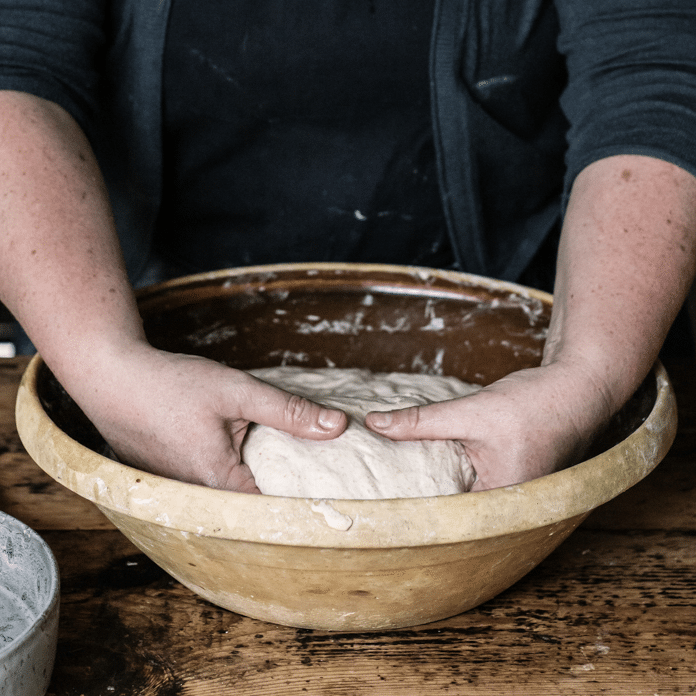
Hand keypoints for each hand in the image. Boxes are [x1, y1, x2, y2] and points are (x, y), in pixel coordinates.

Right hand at [73, 344, 347, 492]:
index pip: (274, 507)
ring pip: (231, 492)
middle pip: (253, 502)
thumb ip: (289, 411)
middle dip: (282, 486)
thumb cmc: (170, 385)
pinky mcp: (169, 479)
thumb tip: (338, 426)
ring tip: (287, 461)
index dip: (305, 497)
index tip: (335, 490)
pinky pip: (209, 483)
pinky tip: (242, 449)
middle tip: (317, 471)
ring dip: (255, 476)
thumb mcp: (238, 391)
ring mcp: (179, 491)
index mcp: (218, 484)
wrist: (110, 376)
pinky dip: (229, 468)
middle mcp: (198, 497)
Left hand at [364, 361, 612, 490]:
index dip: (408, 514)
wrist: (579, 390)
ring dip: (435, 490)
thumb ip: (423, 421)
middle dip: (418, 504)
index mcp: (500, 502)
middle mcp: (507, 510)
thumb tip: (376, 424)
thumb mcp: (472, 411)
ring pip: (461, 500)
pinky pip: (473, 487)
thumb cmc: (535, 404)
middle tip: (376, 500)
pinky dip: (452, 478)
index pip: (443, 520)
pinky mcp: (510, 483)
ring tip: (395, 486)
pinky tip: (429, 469)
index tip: (374, 509)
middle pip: (451, 514)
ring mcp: (510, 499)